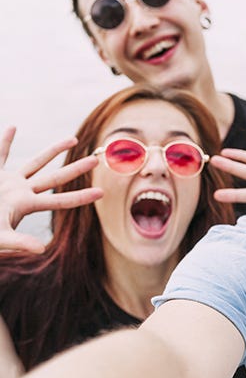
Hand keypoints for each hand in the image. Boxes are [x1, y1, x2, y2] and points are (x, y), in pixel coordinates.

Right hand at [0, 127, 102, 252]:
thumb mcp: (1, 240)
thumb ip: (20, 243)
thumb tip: (41, 249)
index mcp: (26, 206)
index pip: (60, 201)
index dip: (81, 197)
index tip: (102, 192)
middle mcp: (21, 192)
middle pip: (55, 178)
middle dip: (76, 169)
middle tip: (96, 159)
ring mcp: (7, 182)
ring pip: (36, 162)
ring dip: (54, 151)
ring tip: (74, 139)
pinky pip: (0, 154)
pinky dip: (5, 141)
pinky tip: (13, 128)